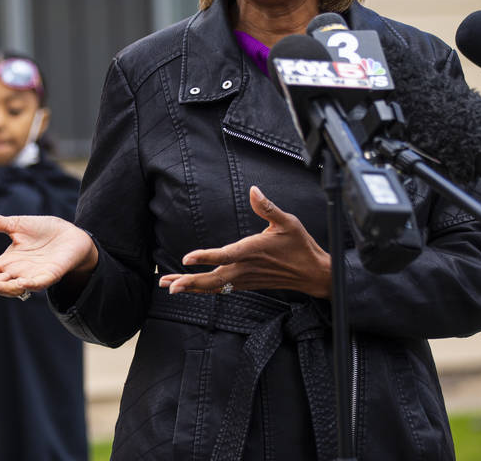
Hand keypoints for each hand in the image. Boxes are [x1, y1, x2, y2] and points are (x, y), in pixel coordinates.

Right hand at [0, 210, 97, 298]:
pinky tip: (22, 283)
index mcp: (6, 264)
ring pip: (14, 287)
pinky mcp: (50, 275)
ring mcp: (33, 277)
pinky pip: (39, 283)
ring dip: (1, 287)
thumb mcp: (15, 225)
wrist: (71, 235)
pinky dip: (31, 284)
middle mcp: (16, 274)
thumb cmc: (43, 232)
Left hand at [159, 186, 331, 298]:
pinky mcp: (246, 284)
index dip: (206, 256)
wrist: (312, 273)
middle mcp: (246, 268)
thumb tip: (253, 190)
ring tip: (169, 286)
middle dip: (189, 281)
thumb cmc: (300, 245)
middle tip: (167, 284)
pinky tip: (190, 287)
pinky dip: (203, 289)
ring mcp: (245, 279)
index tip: (187, 258)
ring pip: (214, 286)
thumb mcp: (288, 222)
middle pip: (213, 279)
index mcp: (253, 250)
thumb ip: (268, 207)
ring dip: (191, 286)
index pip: (225, 255)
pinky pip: (221, 289)